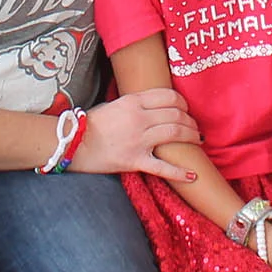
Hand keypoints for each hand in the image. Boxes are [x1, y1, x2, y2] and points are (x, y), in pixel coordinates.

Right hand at [74, 90, 200, 182]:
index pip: (168, 96)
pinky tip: (192, 175)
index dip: (182, 102)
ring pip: (175, 133)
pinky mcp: (135, 160)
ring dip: (191, 136)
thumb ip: (133, 103)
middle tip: (195, 126)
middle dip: (190, 120)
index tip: (186, 108)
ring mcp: (138, 140)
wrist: (74, 144)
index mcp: (133, 102)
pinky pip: (162, 167)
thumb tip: (153, 104)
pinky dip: (179, 172)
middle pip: (175, 115)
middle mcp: (139, 118)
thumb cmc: (91, 123)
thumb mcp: (113, 104)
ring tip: (197, 139)